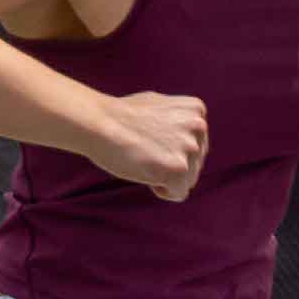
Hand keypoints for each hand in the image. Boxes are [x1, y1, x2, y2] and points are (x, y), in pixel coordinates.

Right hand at [86, 90, 215, 200]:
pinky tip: (145, 172)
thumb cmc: (120, 115)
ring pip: (188, 180)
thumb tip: (193, 129)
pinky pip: (179, 194)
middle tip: (145, 149)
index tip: (151, 139)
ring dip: (166, 177)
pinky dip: (162, 190)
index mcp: (196, 111)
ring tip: (144, 158)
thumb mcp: (159, 105)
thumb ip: (180, 119)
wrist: (99, 123)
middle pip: (194, 164)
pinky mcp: (178, 169)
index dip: (171, 148)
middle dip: (171, 163)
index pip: (197, 145)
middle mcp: (198, 127)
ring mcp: (190, 148)